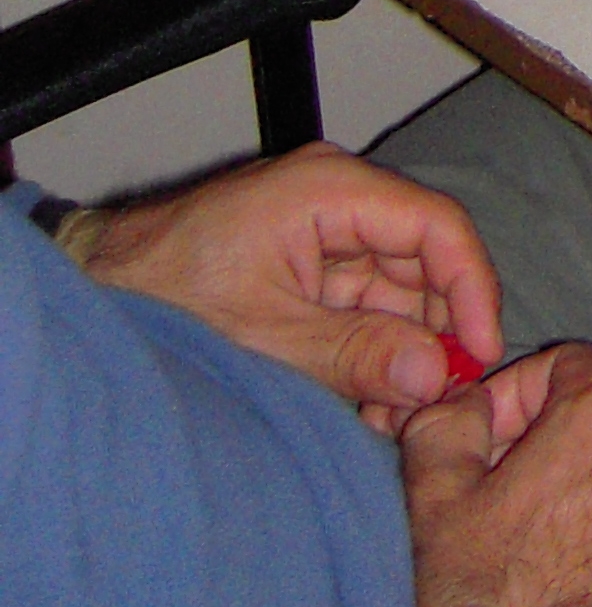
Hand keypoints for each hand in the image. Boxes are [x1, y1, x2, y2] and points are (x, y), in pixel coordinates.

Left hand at [72, 146, 502, 426]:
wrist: (97, 287)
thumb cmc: (166, 296)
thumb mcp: (266, 337)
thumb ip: (355, 354)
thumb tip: (435, 374)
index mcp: (331, 190)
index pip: (437, 227)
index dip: (471, 290)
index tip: (479, 353)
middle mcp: (338, 199)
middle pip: (423, 262)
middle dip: (433, 334)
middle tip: (432, 402)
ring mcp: (325, 231)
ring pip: (397, 290)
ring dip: (404, 352)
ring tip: (393, 415)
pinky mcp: (309, 264)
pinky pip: (364, 304)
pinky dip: (373, 351)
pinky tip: (368, 401)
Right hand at [401, 338, 591, 606]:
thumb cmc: (497, 602)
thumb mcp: (437, 507)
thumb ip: (442, 429)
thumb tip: (460, 405)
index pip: (566, 363)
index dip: (514, 393)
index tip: (479, 444)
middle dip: (550, 451)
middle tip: (498, 508)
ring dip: (588, 505)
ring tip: (536, 566)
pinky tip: (575, 604)